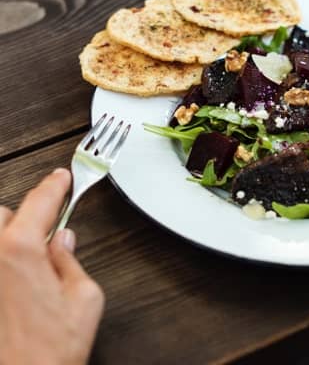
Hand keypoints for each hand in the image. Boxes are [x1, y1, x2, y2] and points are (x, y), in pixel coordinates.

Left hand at [0, 169, 103, 364]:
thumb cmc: (49, 353)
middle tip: (44, 242)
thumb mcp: (84, 299)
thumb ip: (72, 262)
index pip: (40, 202)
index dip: (55, 186)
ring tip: (24, 268)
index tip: (61, 178)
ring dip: (7, 243)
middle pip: (3, 215)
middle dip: (23, 221)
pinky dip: (4, 268)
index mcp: (21, 250)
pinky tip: (14, 290)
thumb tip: (62, 243)